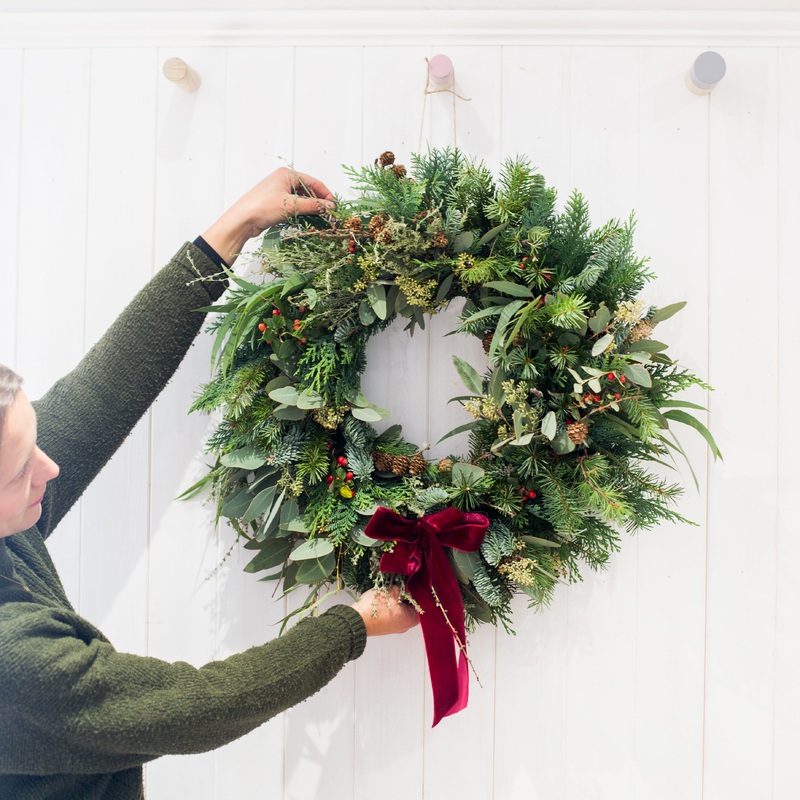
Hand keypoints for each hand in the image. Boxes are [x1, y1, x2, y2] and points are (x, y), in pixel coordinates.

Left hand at [201, 167, 335, 265]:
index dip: (326, 195)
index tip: (334, 207)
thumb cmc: (263, 207)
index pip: (314, 182)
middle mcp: (284, 180)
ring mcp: (280, 192)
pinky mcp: (276, 203)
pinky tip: (309, 220)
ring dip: (311, 208)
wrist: (242, 219)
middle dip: (319, 202)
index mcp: (287, 174)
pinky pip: (295, 206)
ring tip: (321, 219)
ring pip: (302, 199)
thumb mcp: (292, 205)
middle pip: (308, 190)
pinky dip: (303, 212)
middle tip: (329, 215)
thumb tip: (330, 207)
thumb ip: (313, 206)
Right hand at [352, 586, 418, 636]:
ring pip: (402, 609)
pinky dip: (393, 604)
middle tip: (404, 582)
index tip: (415, 581)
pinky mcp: (387, 625)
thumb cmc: (377, 607)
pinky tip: (388, 595)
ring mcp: (396, 627)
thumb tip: (406, 583)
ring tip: (394, 587)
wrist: (356, 621)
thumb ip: (402, 586)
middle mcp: (406, 626)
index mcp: (412, 619)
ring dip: (399, 598)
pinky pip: (394, 612)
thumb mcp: (392, 591)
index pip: (423, 603)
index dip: (419, 591)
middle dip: (408, 594)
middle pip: (413, 606)